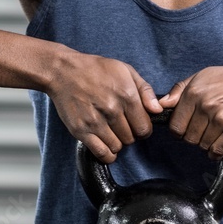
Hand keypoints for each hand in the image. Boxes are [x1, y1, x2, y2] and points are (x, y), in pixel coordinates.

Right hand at [47, 52, 162, 163]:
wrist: (64, 71)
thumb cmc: (96, 69)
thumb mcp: (125, 70)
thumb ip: (145, 90)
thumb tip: (158, 110)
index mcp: (126, 95)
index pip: (144, 128)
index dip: (143, 128)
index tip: (137, 124)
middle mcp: (112, 109)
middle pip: (131, 138)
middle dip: (129, 134)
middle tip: (121, 124)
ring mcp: (95, 121)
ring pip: (117, 147)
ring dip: (117, 142)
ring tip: (111, 130)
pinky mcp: (81, 130)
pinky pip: (101, 153)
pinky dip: (107, 153)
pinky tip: (105, 144)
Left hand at [158, 62, 222, 159]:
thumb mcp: (203, 76)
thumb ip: (179, 89)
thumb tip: (160, 104)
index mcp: (194, 92)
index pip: (175, 125)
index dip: (179, 130)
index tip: (186, 129)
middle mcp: (205, 106)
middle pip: (188, 138)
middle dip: (193, 138)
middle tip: (203, 131)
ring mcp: (221, 119)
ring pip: (202, 145)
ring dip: (206, 144)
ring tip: (215, 133)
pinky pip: (217, 151)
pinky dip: (216, 153)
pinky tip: (220, 144)